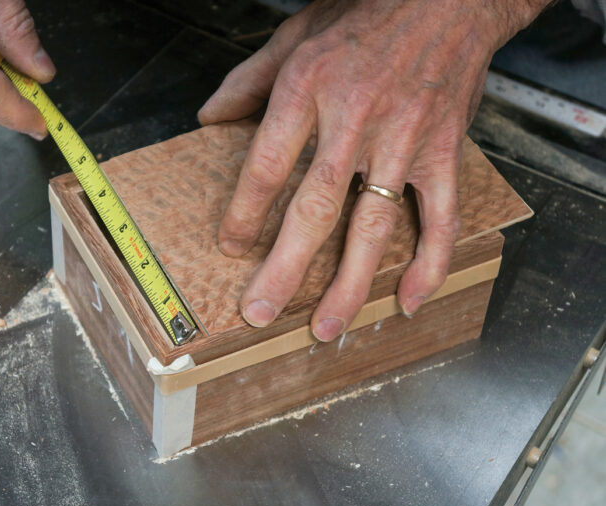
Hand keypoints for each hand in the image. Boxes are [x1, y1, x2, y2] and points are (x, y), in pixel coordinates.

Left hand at [199, 0, 547, 340]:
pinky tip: (408, 298)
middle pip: (315, 208)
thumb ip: (248, 79)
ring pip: (374, 224)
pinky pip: (440, 216)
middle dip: (286, 267)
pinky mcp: (444, 152)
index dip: (245, 212)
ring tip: (327, 327)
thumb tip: (210, 117)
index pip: (267, 165)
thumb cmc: (368, 11)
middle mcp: (356, 120)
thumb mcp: (296, 33)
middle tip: (263, 311)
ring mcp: (404, 141)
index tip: (232, 245)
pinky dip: (429, 262)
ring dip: (349, 283)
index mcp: (310, 88)